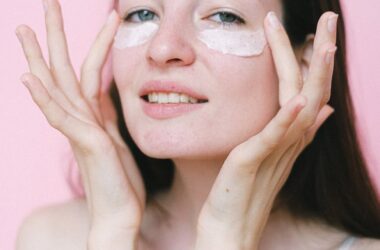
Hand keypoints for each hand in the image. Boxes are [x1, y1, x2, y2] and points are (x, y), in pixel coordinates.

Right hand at [16, 0, 143, 248]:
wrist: (120, 214)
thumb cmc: (120, 180)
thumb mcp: (117, 137)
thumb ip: (106, 114)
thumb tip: (104, 94)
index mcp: (91, 115)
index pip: (85, 71)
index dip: (90, 43)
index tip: (101, 20)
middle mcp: (81, 119)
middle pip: (64, 69)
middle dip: (55, 36)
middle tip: (46, 2)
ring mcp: (80, 131)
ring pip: (58, 86)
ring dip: (40, 56)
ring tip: (23, 27)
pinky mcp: (87, 144)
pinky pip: (61, 117)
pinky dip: (45, 98)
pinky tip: (29, 77)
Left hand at [195, 11, 337, 249]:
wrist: (230, 226)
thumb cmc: (244, 188)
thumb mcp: (271, 153)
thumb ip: (294, 129)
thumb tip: (319, 109)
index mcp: (291, 134)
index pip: (311, 90)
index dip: (318, 61)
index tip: (320, 31)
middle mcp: (290, 140)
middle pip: (313, 90)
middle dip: (322, 53)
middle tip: (332, 19)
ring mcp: (276, 150)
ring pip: (302, 107)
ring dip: (313, 75)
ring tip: (323, 43)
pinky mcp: (254, 161)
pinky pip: (275, 137)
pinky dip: (287, 119)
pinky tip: (297, 101)